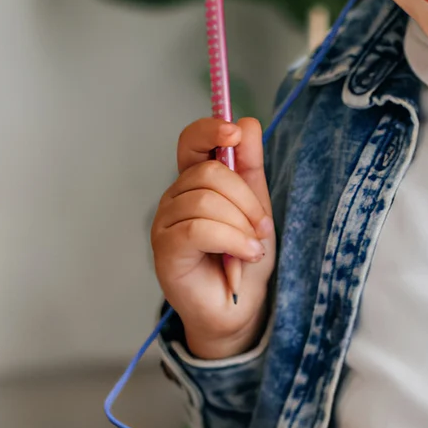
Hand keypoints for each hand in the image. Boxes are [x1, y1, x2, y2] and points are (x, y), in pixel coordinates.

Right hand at [151, 117, 274, 360]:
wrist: (240, 304)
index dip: (210, 131)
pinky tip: (246, 254)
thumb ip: (250, 165)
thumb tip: (247, 123)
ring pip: (206, 200)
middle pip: (209, 172)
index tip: (234, 134)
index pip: (191, 141)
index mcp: (195, 181)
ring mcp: (165, 223)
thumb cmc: (243, 255)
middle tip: (262, 227)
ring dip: (241, 225)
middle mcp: (175, 197)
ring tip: (253, 247)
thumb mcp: (256, 205)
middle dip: (246, 199)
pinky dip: (233, 241)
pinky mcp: (165, 249)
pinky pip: (199, 229)